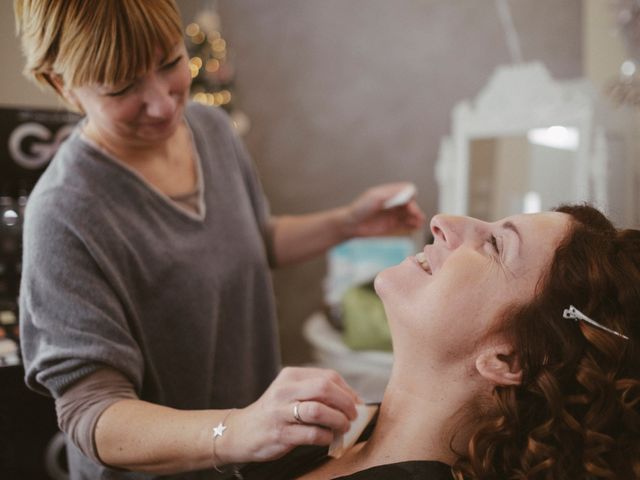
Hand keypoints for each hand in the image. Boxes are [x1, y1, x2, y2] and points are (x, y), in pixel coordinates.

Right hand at [222, 367, 360, 463]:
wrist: (241, 431)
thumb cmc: (274, 412)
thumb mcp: (290, 392)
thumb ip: (315, 391)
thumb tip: (353, 401)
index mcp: (291, 375)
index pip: (328, 376)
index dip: (347, 391)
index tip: (356, 403)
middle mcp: (285, 390)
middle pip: (325, 388)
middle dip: (345, 403)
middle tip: (352, 416)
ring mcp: (281, 411)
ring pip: (318, 409)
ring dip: (338, 420)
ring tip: (343, 427)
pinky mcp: (280, 433)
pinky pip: (311, 433)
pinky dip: (326, 436)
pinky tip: (328, 438)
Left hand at [343, 182, 425, 237]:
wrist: (351, 224)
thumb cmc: (361, 208)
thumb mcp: (375, 197)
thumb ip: (392, 193)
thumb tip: (410, 190)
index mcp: (390, 193)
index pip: (407, 191)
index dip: (411, 196)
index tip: (409, 203)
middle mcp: (394, 203)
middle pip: (410, 204)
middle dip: (415, 209)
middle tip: (417, 215)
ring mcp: (394, 214)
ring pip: (410, 215)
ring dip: (416, 217)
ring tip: (419, 222)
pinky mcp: (393, 225)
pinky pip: (406, 225)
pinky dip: (412, 225)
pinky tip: (415, 227)